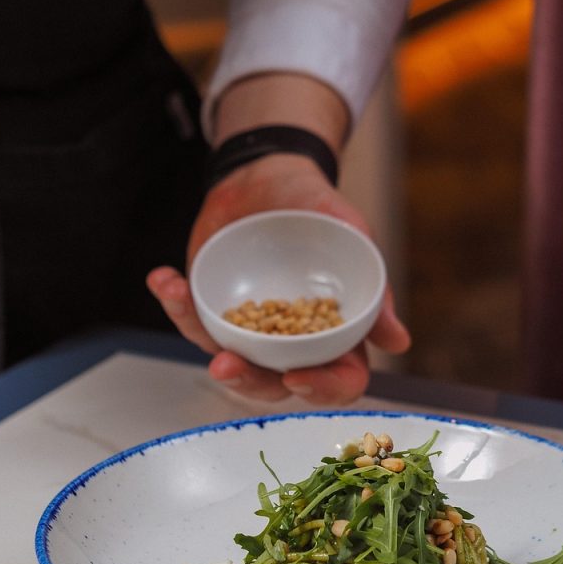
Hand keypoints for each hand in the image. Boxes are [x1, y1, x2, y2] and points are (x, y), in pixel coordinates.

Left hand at [146, 154, 410, 407]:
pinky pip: (192, 318)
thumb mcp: (352, 236)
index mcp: (333, 336)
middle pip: (273, 383)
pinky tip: (164, 279)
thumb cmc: (319, 209)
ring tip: (180, 301)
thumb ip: (372, 289)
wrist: (272, 176)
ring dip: (200, 342)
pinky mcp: (212, 310)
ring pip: (227, 358)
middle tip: (225, 365)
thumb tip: (398, 343)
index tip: (299, 376)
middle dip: (246, 382)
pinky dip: (174, 301)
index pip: (337, 379)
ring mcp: (247, 331)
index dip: (322, 388)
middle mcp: (289, 343)